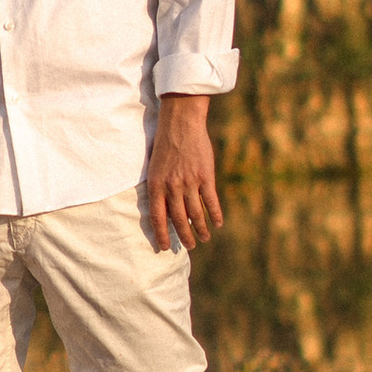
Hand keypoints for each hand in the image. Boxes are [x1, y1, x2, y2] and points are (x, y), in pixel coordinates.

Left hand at [145, 95, 223, 253]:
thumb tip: (165, 210)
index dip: (162, 234)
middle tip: (189, 246)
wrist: (181, 123)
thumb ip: (159, 187)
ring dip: (201, 229)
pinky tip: (217, 224)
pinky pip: (211, 202)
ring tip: (204, 238)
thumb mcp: (155, 167)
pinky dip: (215, 215)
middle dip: (185, 236)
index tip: (165, 247)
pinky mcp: (206, 177)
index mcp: (157, 185)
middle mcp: (172, 187)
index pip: (158, 217)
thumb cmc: (165, 144)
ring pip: (196, 214)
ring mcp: (190, 182)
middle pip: (179, 220)